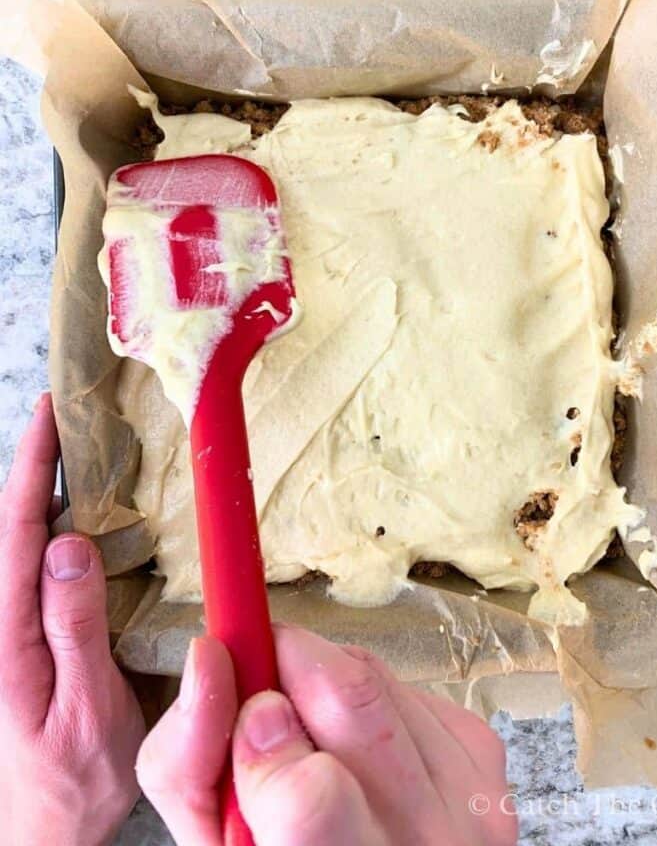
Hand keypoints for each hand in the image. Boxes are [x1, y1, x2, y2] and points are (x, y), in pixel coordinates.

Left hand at [0, 394, 145, 845]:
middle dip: (34, 463)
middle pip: (9, 525)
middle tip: (71, 414)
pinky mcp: (22, 638)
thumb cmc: (74, 779)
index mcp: (6, 635)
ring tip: (77, 447)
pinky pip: (33, 567)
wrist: (47, 829)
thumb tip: (67, 544)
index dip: (31, 467)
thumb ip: (73, 627)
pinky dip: (51, 526)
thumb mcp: (85, 709)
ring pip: (19, 543)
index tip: (50, 414)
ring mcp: (8, 630)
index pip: (14, 532)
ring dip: (42, 489)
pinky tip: (79, 514)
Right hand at [138, 626, 516, 845]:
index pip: (311, 795)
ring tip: (306, 733)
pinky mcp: (482, 751)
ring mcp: (469, 793)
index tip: (239, 694)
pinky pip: (407, 686)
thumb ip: (190, 765)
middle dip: (289, 664)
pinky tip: (356, 746)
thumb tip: (210, 656)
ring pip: (375, 674)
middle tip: (257, 687)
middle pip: (356, 700)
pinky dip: (366, 698)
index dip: (263, 728)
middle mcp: (426, 841)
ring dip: (323, 682)